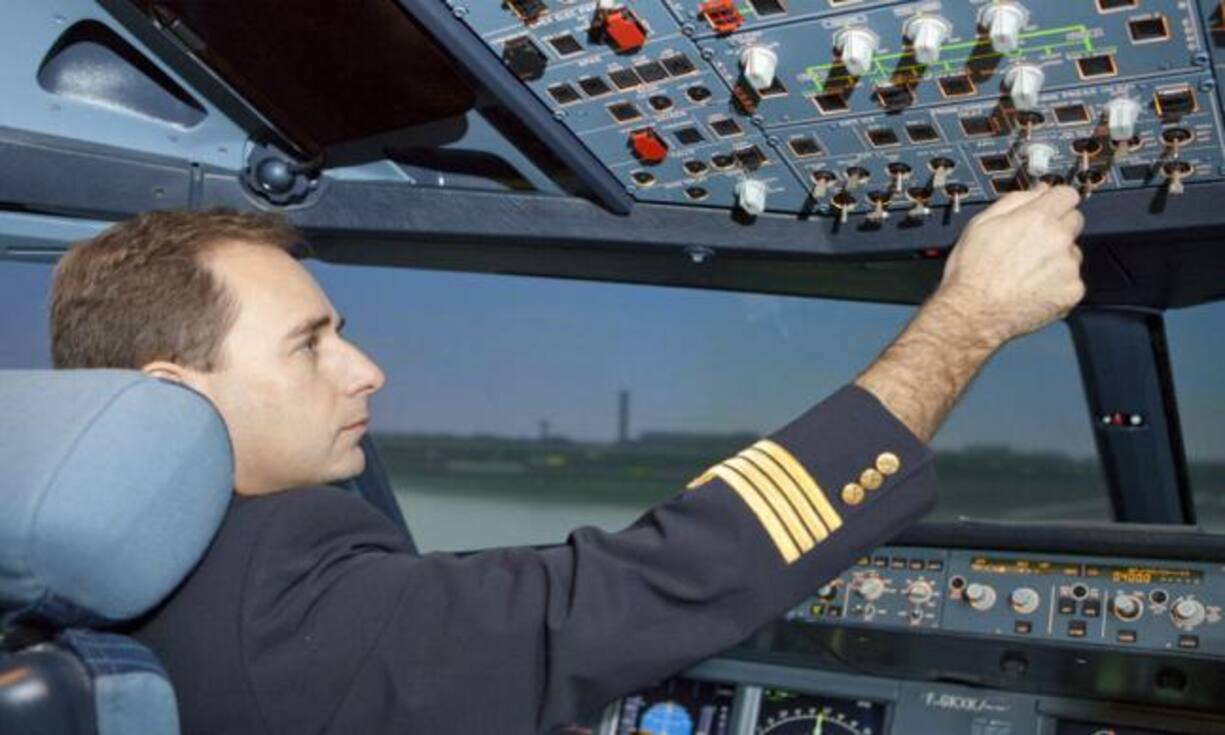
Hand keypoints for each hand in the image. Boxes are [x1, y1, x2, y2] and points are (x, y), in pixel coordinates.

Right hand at [934, 184, 1085, 347]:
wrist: (972, 313)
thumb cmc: (971, 273)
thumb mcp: (980, 224)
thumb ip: (1014, 201)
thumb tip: (1038, 191)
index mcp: (1036, 218)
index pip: (1067, 194)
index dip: (1055, 201)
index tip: (1050, 209)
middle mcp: (1058, 239)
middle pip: (1074, 221)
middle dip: (1057, 228)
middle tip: (1031, 244)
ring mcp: (1068, 266)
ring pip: (1073, 252)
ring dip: (1057, 258)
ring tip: (1027, 272)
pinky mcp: (1072, 291)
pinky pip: (1072, 280)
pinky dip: (1058, 283)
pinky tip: (1034, 288)